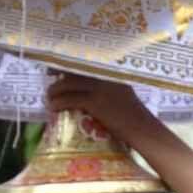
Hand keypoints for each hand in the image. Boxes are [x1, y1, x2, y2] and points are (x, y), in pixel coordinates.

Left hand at [48, 72, 162, 146]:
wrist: (142, 129)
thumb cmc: (134, 117)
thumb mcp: (122, 94)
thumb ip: (108, 88)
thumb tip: (85, 90)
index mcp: (113, 72)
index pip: (86, 63)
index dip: (69, 63)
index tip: (57, 67)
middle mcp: (106, 76)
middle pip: (74, 71)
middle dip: (58, 74)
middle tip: (49, 80)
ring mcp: (100, 88)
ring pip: (68, 84)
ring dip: (55, 90)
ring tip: (50, 97)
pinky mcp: (95, 102)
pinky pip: (70, 99)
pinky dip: (59, 102)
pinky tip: (54, 107)